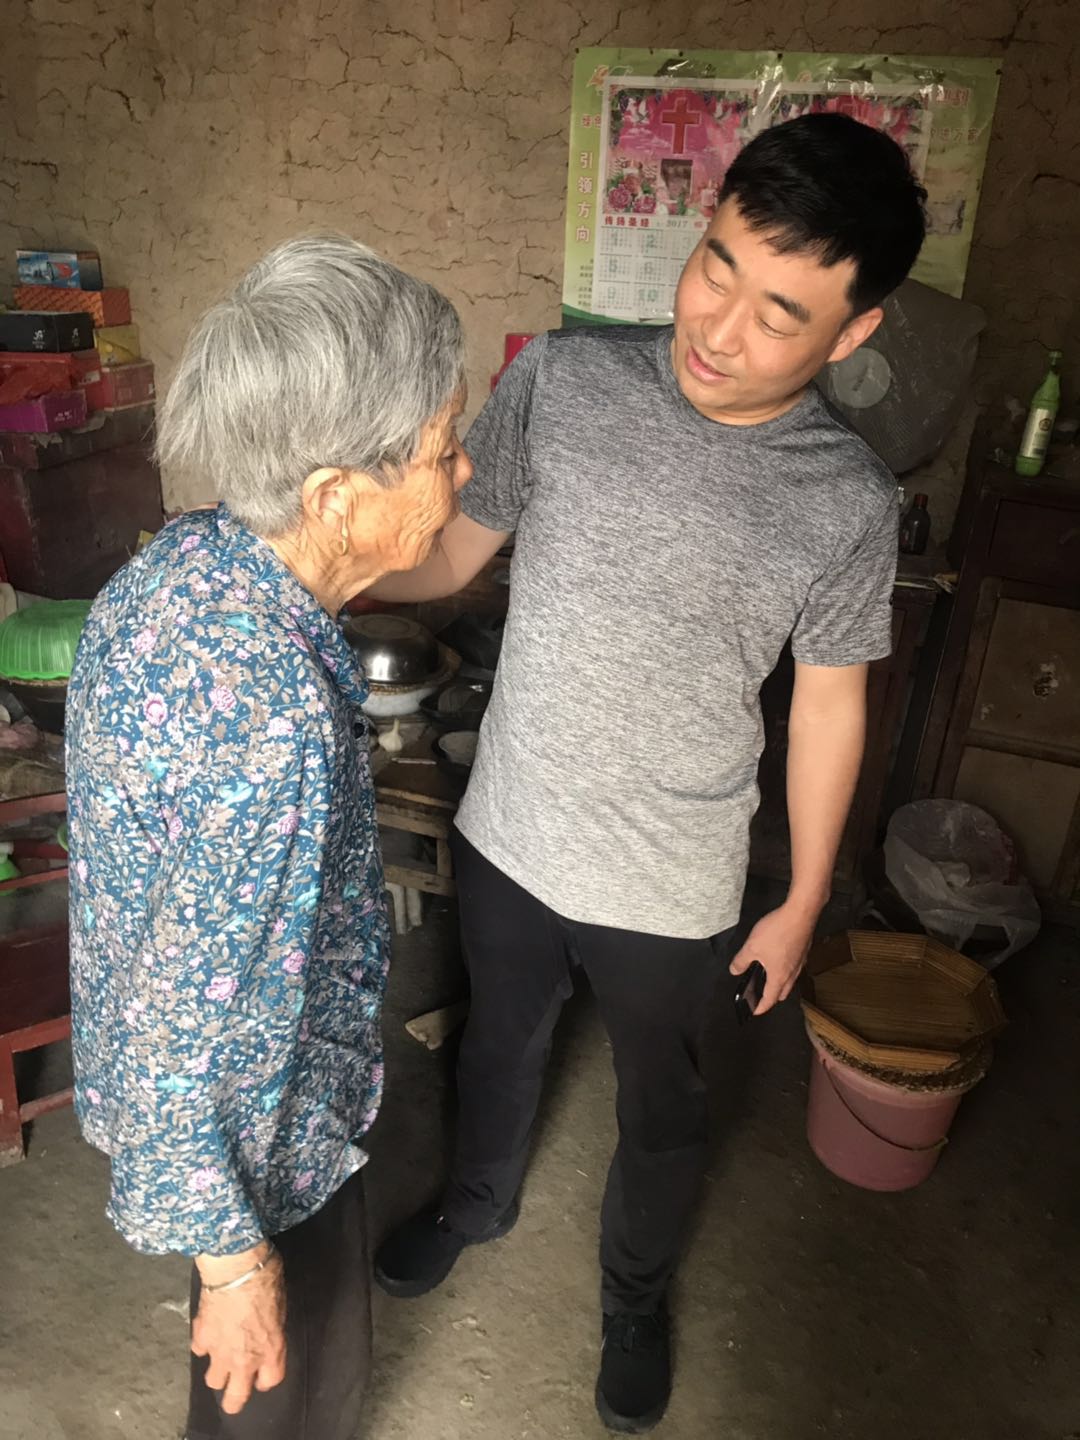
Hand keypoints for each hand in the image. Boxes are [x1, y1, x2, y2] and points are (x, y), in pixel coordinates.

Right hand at [192, 1245, 286, 1413]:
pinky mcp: (201, 1338)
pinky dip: (203, 1343)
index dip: (266, 1378)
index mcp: (270, 1350)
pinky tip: (209, 1330)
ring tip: (221, 1356)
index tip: (263, 1373)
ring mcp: (220, 1351)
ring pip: (213, 1380)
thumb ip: (272, 1329)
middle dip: (235, 1398)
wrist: (236, 1268)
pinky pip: (199, 1350)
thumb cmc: (265, 1279)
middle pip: (235, 1398)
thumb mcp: (281, 1306)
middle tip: (235, 1391)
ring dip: (217, 1370)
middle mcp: (244, 1358)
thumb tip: (266, 1331)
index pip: (270, 1381)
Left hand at [728, 901, 817, 1015]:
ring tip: (767, 976)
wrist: (800, 913)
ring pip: (790, 980)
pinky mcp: (803, 951)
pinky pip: (794, 967)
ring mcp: (800, 962)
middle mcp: (792, 973)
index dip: (760, 1007)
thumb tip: (735, 971)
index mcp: (779, 977)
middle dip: (772, 997)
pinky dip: (785, 969)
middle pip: (782, 992)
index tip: (754, 1011)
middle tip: (760, 994)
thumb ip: (741, 961)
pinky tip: (778, 958)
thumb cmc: (777, 932)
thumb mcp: (751, 947)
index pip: (770, 1000)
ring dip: (779, 983)